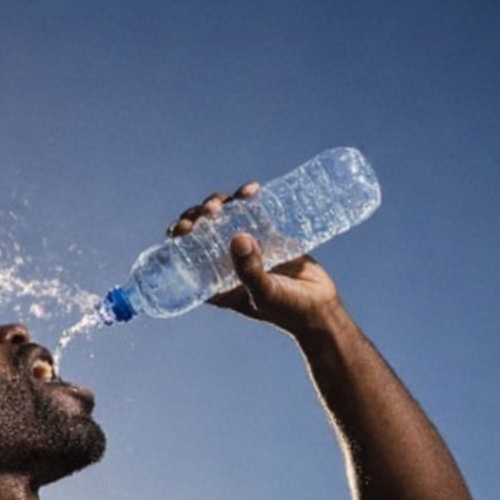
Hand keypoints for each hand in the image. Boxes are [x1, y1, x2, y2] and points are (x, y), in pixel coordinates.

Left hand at [169, 183, 344, 336]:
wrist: (319, 306)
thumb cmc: (286, 309)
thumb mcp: (264, 293)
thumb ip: (250, 270)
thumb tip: (238, 238)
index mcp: (212, 281)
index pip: (184, 254)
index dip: (179, 237)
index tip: (185, 227)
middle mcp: (224, 262)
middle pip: (201, 230)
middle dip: (200, 215)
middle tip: (210, 210)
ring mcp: (244, 247)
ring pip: (223, 217)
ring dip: (222, 203)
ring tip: (235, 198)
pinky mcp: (265, 235)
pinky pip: (250, 212)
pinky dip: (247, 199)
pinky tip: (251, 190)